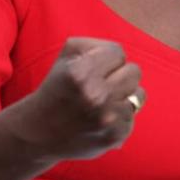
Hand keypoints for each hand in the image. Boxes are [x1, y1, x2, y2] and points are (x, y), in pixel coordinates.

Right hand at [15, 37, 144, 161]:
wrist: (41, 132)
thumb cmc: (56, 89)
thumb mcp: (64, 58)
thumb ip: (91, 44)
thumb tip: (117, 53)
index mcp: (80, 73)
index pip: (117, 52)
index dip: (108, 59)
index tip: (97, 68)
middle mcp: (95, 95)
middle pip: (134, 71)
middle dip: (119, 75)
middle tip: (102, 84)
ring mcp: (107, 118)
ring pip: (138, 93)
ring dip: (123, 95)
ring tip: (104, 102)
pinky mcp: (115, 135)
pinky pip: (133, 115)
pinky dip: (121, 116)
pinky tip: (103, 118)